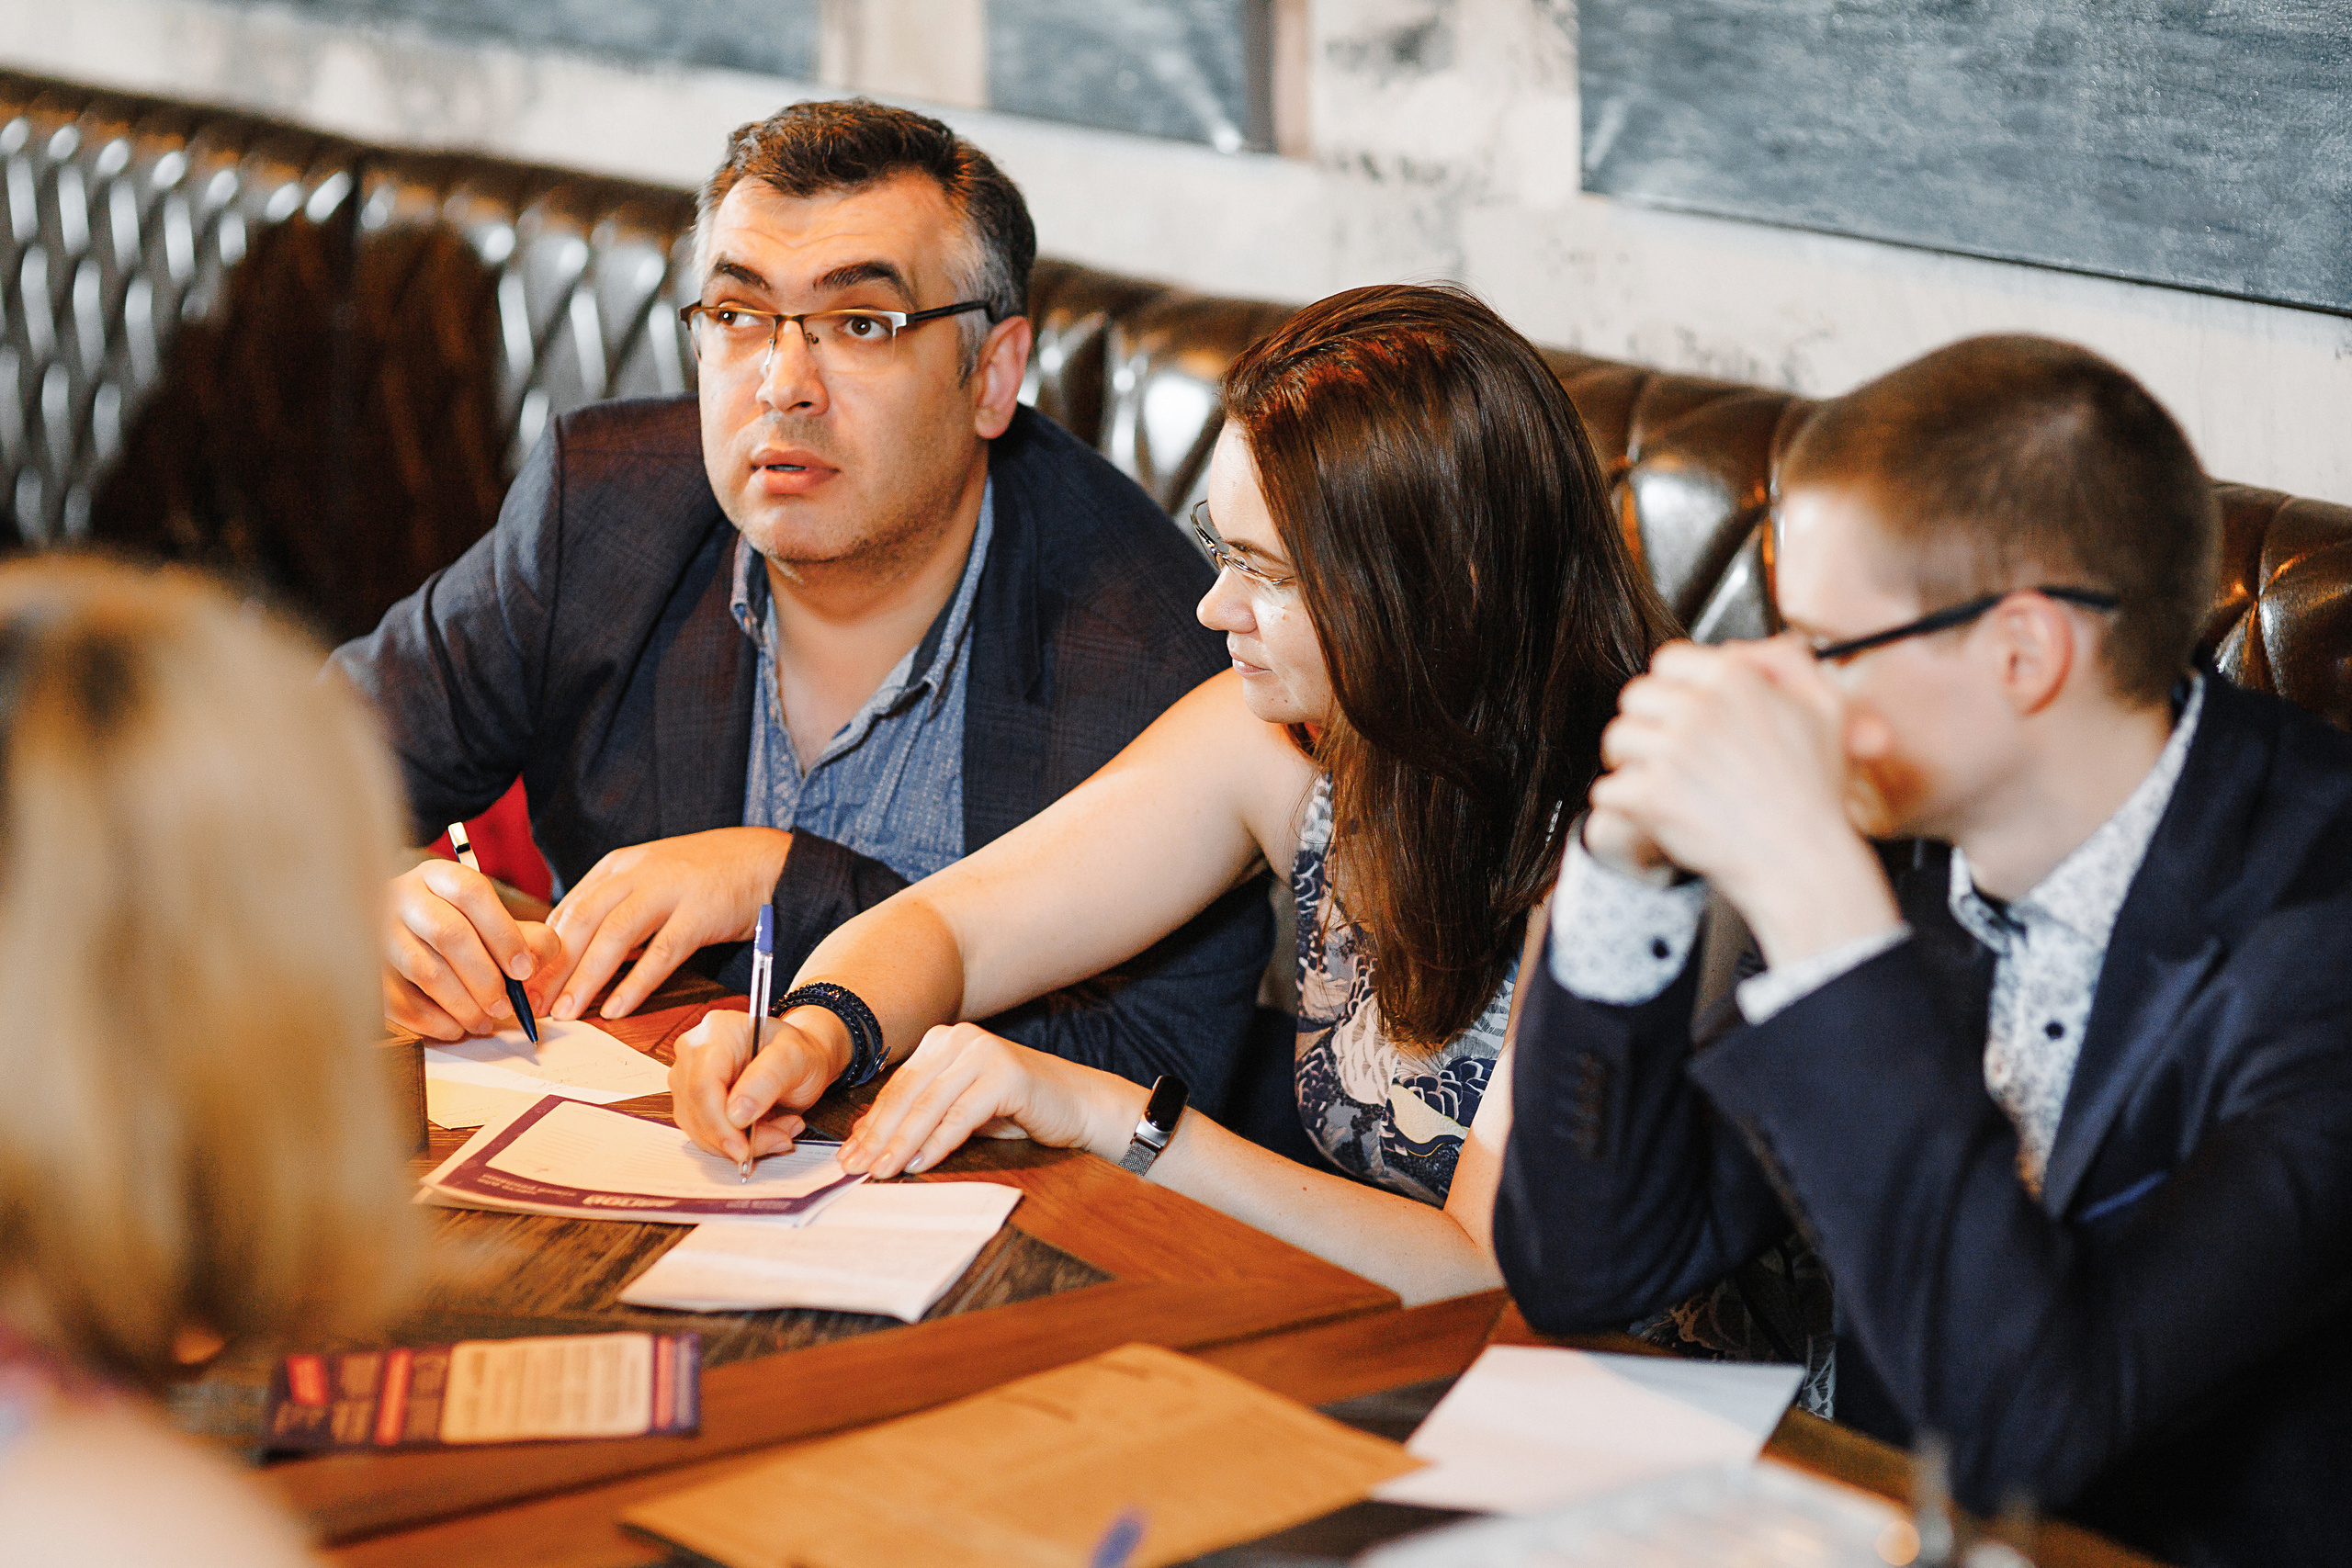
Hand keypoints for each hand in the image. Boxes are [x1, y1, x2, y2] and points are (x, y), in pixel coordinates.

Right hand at [384, 858, 566, 1040]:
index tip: (523, 971)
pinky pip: (396, 999)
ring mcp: (376, 930)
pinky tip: (454, 1029)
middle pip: (448, 933)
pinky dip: (430, 1020)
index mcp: (439, 876)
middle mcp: (403, 896)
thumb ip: (530, 938)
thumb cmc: (460, 931)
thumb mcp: (497, 922)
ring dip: (460, 1003)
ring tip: (483, 1022)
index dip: (503, 933)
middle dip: (484, 977)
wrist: (401, 937)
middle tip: (505, 1008)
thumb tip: (532, 963)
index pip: (472, 892)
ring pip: (423, 969)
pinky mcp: (364, 968)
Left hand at [544, 827, 793, 1020]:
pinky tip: (615, 1009)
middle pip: (582, 922)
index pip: (567, 910)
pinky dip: (635, 983)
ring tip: (566, 1011)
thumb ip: (615, 909)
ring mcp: (669, 891)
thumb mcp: (649, 881)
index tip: (522, 984)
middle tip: (532, 1004)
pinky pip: (661, 953)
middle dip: (552, 967)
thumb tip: (575, 952)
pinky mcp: (700, 913)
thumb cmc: (705, 877)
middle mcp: (637, 873)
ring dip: (585, 978)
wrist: (765, 860)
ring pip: (615, 937)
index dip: (540, 950)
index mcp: (618, 866)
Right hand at [669, 1007, 842, 1165]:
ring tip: (779, 1130)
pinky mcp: (692, 1101)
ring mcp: (688, 1076)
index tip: (743, 1148)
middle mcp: (694, 1051)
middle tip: (778, 1139)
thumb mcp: (797, 1058)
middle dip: (736, 1137)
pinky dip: (734, 1142)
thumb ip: (769, 1079)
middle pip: (697, 1109)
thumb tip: (736, 1114)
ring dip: (739, 1142)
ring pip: (698, 1127)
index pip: (703, 1085)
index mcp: (717, 1031)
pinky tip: (763, 1131)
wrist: (799, 1060)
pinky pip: (704, 1134)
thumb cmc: (799, 1052)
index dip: (719, 1123)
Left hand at [838, 1023, 1141, 1178]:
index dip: (870, 1124)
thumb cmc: (1020, 1111)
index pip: (896, 1087)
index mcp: (944, 1043)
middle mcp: (960, 1040)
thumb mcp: (962, 1111)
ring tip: (881, 1172)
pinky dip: (937, 1143)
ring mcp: (983, 1053)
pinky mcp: (1005, 1074)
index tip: (847, 1157)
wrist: (1081, 1105)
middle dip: (878, 1136)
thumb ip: (924, 1117)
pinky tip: (919, 1164)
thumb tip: (872, 1142)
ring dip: (901, 1143)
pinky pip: (960, 1115)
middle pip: (907, 1094)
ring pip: (928, 1105)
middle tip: (854, 1169)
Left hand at [1590, 636, 1897, 964]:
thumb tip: (1744, 648)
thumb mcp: (1826, 709)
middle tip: (1663, 749)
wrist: (1803, 861)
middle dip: (1646, 722)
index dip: (1672, 687)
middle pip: (1635, 696)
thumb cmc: (1815, 793)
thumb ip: (1786, 662)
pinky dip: (1623, 803)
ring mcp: (1673, 751)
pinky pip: (1608, 788)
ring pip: (1617, 739)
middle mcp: (1700, 708)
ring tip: (1657, 780)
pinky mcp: (1653, 794)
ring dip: (1630, 761)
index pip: (1669, 661)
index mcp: (1735, 680)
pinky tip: (1652, 812)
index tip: (1679, 711)